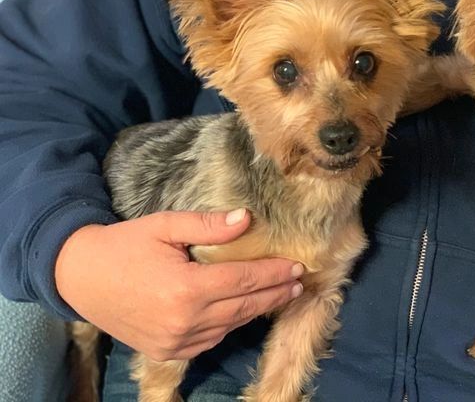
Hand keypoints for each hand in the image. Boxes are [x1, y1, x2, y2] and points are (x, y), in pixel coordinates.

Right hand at [55, 209, 303, 360]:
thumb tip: (248, 219)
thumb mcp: (165, 226)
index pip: (244, 281)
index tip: (298, 266)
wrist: (78, 277)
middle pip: (244, 307)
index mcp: (186, 289)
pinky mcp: (166, 352)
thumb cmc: (124, 245)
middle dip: (275, 294)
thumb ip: (208, 226)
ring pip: (229, 326)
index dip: (274, 273)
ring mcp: (175, 342)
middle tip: (299, 283)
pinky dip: (229, 325)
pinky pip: (210, 340)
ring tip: (279, 295)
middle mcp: (184, 321)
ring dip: (256, 311)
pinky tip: (243, 312)